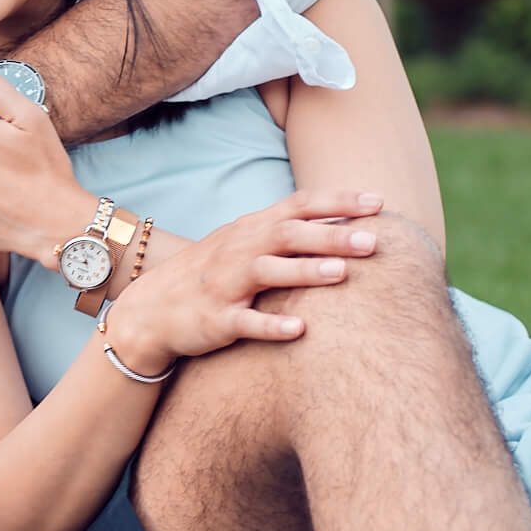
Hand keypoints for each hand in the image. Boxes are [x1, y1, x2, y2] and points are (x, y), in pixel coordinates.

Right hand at [102, 190, 383, 373]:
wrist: (151, 310)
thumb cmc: (212, 275)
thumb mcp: (244, 243)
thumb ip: (286, 231)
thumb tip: (343, 221)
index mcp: (252, 228)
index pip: (299, 205)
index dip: (338, 201)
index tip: (378, 202)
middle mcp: (239, 249)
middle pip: (288, 234)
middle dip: (331, 235)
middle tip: (373, 240)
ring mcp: (226, 284)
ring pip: (267, 271)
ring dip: (305, 271)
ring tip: (342, 274)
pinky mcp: (216, 319)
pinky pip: (245, 321)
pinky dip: (271, 324)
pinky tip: (299, 328)